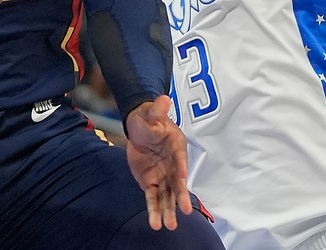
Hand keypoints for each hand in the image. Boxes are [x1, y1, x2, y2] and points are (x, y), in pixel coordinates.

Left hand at [124, 95, 192, 230]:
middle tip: (186, 210)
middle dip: (181, 196)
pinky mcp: (150, 182)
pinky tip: (155, 224)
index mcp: (176, 147)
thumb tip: (164, 99)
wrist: (138, 127)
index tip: (182, 176)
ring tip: (169, 226)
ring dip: (168, 210)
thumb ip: (157, 109)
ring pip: (167, 196)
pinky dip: (153, 210)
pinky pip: (152, 198)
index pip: (179, 158)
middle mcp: (173, 164)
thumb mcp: (151, 113)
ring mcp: (162, 175)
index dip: (180, 166)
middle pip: (177, 183)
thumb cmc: (148, 119)